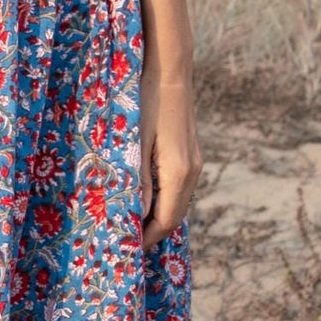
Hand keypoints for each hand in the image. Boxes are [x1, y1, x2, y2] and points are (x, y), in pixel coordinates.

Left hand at [138, 65, 201, 246]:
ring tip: (131, 225)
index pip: (165, 221)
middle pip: (175, 217)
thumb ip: (138, 181)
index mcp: (178, 172)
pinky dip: (163, 202)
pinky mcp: (191, 155)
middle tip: (125, 243)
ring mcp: (195, 163)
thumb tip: (138, 217)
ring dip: (157, 218)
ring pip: (178, 204)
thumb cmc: (145, 102)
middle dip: (152, 233)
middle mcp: (192, 171)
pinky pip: (179, 189)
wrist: (170, 71)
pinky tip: (144, 200)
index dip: (146, 238)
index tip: (126, 249)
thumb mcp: (134, 143)